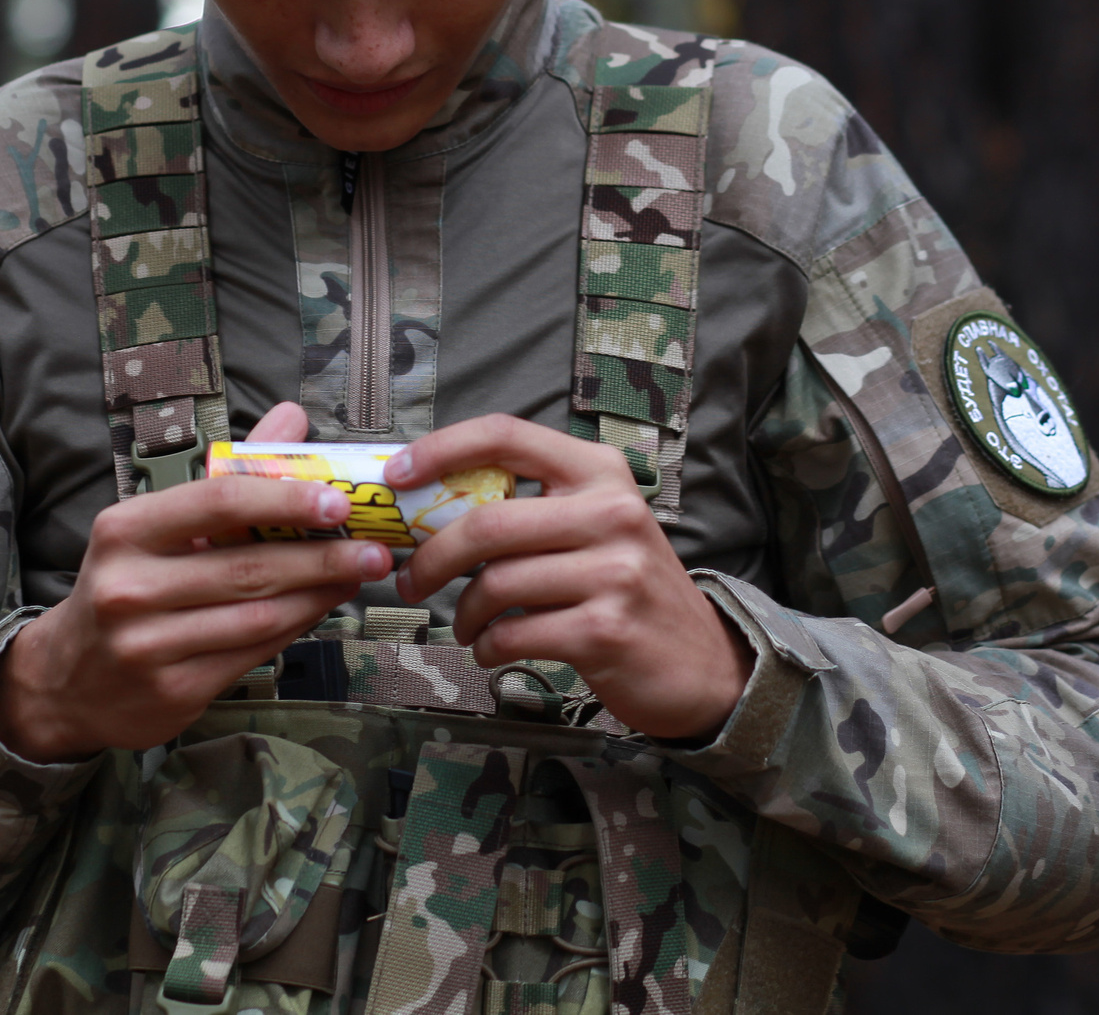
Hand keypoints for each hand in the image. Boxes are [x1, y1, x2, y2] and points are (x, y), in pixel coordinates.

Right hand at [0, 402, 390, 762]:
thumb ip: (230, 474)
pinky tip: (320, 609)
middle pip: (248, 567)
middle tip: (375, 548)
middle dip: (323, 557)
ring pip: (258, 616)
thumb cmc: (126, 584)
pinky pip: (252, 654)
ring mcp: (148, 645)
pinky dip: (295, 629)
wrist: (67, 680)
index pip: (218, 503)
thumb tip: (293, 418)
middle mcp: (129, 587)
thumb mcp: (157, 525)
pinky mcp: (173, 691)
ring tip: (358, 576)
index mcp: (125, 530)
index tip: (339, 501)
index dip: (285, 500)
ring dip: (319, 595)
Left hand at [389, 414, 752, 741]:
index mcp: (598, 472)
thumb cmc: (627, 586)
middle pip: (487, 523)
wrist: (702, 662)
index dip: (440, 449)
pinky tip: (493, 649)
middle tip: (410, 580)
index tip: (396, 475)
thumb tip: (431, 503)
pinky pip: (514, 633)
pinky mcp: (605, 629)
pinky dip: (487, 646)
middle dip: (431, 557)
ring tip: (467, 624)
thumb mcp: (595, 525)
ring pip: (495, 583)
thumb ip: (531, 506)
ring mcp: (613, 572)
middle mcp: (611, 512)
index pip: (506, 435)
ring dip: (463, 612)